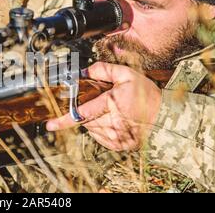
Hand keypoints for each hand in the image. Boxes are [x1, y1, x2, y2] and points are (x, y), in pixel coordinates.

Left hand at [46, 62, 161, 150]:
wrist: (165, 118)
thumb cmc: (147, 95)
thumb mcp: (128, 75)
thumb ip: (104, 70)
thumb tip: (84, 71)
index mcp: (111, 104)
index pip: (81, 113)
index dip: (63, 120)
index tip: (50, 124)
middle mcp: (112, 122)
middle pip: (85, 119)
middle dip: (85, 111)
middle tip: (99, 103)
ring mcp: (114, 136)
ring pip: (91, 128)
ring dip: (93, 119)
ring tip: (110, 111)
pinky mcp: (117, 145)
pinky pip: (99, 136)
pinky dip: (100, 127)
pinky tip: (113, 120)